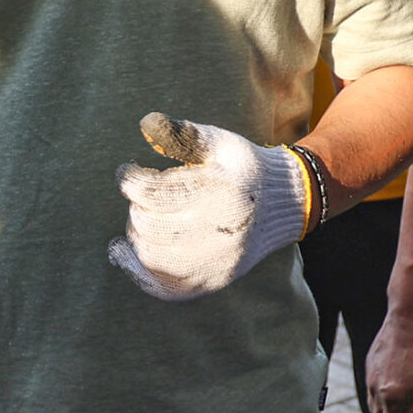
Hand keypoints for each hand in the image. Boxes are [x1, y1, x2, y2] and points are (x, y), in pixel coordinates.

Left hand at [109, 113, 307, 300]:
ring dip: (137, 235)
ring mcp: (218, 263)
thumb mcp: (219, 142)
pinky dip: (139, 270)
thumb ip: (182, 134)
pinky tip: (127, 252)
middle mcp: (221, 233)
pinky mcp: (214, 282)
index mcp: (221, 193)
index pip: (152, 193)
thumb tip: (146, 124)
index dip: (130, 180)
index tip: (128, 173)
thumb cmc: (243, 168)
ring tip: (145, 218)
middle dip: (137, 207)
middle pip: (149, 225)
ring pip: (151, 256)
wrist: (284, 205)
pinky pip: (164, 287)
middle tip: (144, 197)